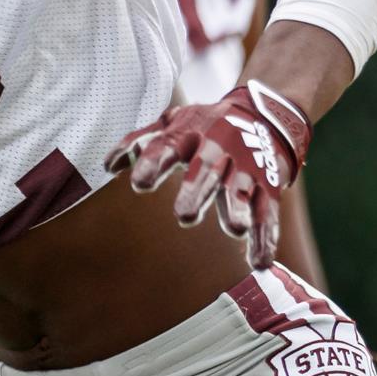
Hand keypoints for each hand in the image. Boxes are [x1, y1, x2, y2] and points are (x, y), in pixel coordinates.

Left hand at [105, 80, 311, 269]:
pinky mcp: (267, 187)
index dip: (153, 163)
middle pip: (206, 169)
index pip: (167, 146)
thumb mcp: (173, 123)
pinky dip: (266, 237)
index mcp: (189, 132)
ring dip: (238, 209)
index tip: (139, 183)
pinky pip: (267, 213)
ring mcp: (245, 168)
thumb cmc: (204, 125)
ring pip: (240, 189)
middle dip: (196, 191)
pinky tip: (260, 261)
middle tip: (184, 215)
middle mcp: (218, 149)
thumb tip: (109, 166)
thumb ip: (140, 142)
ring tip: (235, 228)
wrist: (263, 114)